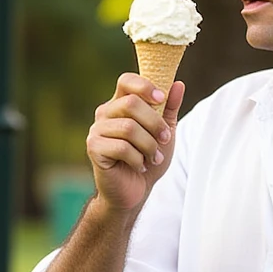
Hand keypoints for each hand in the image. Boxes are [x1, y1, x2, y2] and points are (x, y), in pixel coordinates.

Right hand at [85, 74, 185, 212]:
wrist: (134, 190)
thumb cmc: (149, 158)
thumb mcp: (165, 132)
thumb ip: (169, 108)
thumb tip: (178, 84)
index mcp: (120, 104)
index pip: (126, 81)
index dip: (144, 86)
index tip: (161, 99)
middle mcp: (105, 113)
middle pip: (131, 103)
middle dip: (155, 123)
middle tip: (164, 139)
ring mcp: (97, 130)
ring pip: (128, 127)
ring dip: (148, 145)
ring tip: (154, 157)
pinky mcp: (94, 148)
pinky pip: (121, 147)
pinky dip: (137, 159)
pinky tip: (140, 166)